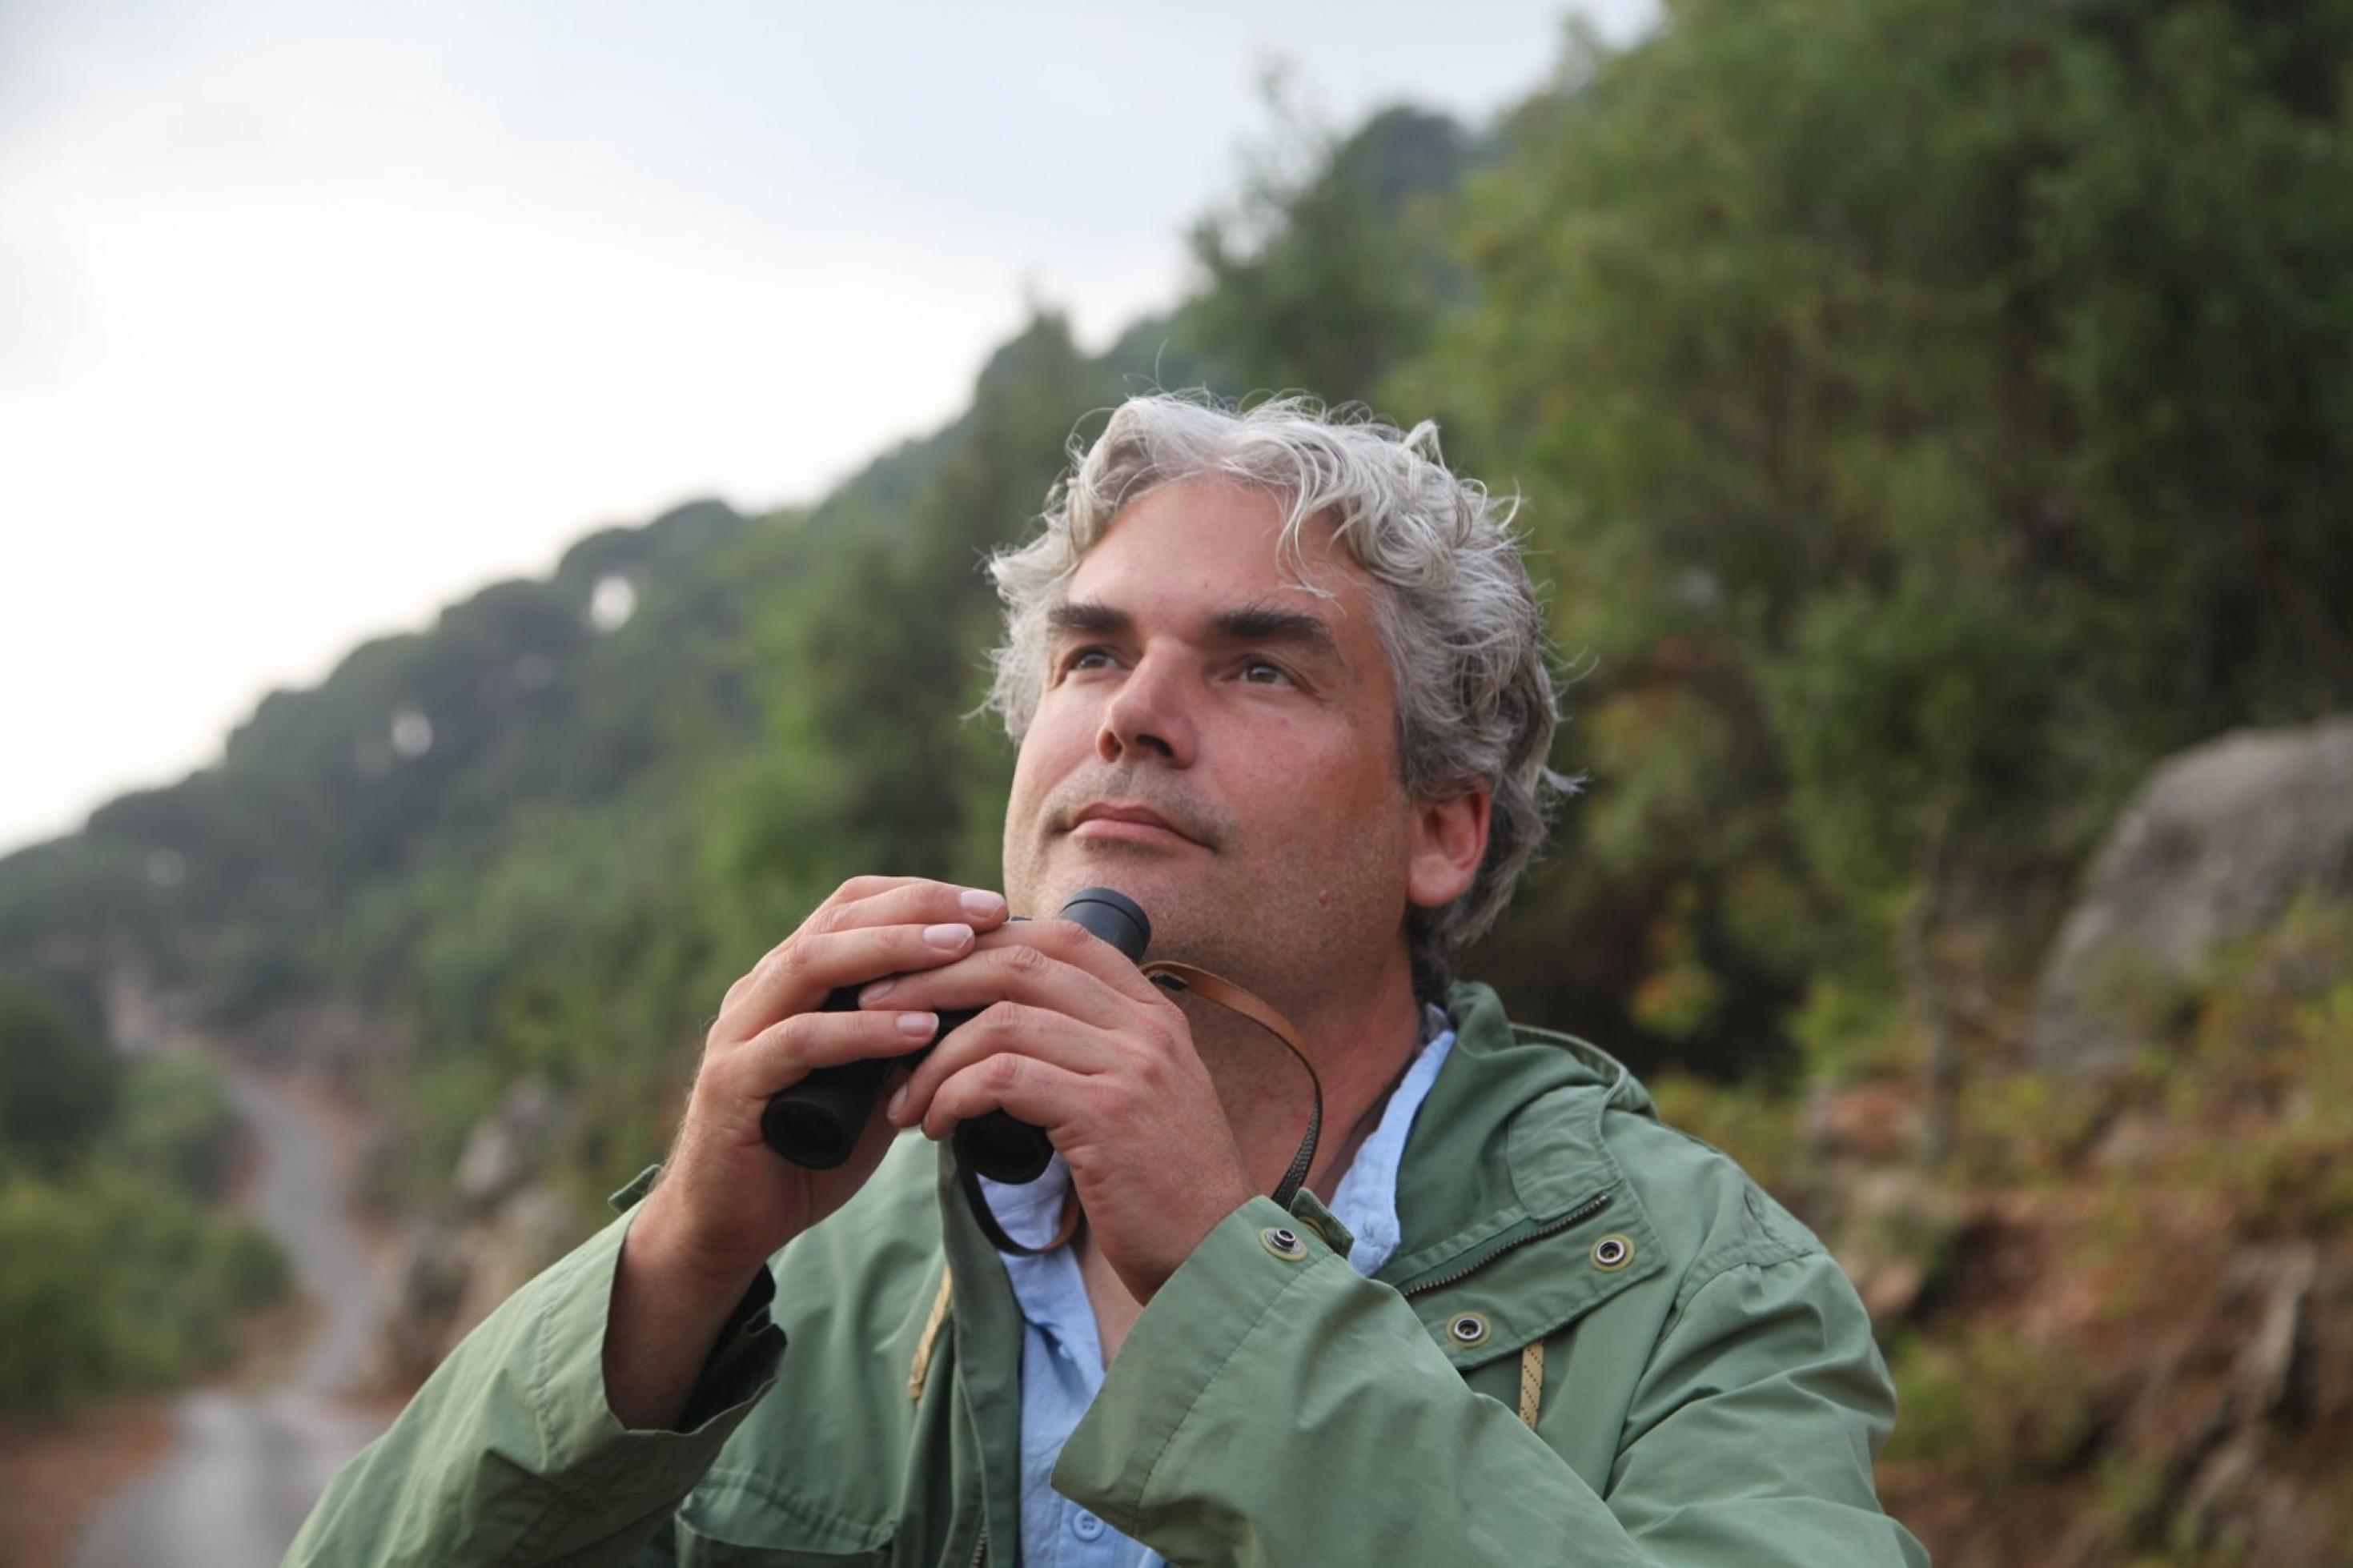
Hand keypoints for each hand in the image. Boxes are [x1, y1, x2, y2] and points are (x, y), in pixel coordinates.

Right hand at [636, 875, 1012, 1288]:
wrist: (729, 1226)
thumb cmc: (807, 1151)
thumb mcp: (873, 1085)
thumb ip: (908, 1042)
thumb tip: (984, 1006)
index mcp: (790, 981)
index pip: (852, 906)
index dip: (919, 895)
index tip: (989, 905)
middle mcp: (759, 992)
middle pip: (838, 920)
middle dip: (917, 909)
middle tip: (986, 913)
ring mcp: (739, 1033)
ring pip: (813, 963)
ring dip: (893, 951)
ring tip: (960, 950)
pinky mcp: (731, 1083)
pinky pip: (800, 1042)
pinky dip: (862, 1031)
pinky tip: (918, 1031)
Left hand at [865, 918, 1256, 1301]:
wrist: (1217, 1258)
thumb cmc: (1161, 1188)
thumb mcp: (1134, 1099)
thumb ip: (1085, 1052)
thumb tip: (991, 1028)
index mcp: (1151, 1011)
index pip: (1057, 938)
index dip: (980, 943)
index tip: (920, 973)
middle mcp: (1146, 1024)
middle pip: (1019, 961)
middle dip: (933, 980)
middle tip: (875, 1011)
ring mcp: (1132, 1065)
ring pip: (1002, 1020)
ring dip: (933, 1057)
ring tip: (906, 1101)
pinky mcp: (1107, 1115)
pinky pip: (1004, 1078)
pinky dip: (953, 1095)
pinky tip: (935, 1128)